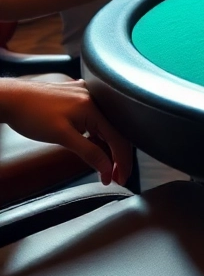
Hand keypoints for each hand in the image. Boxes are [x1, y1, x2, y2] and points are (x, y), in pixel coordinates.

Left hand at [0, 79, 134, 185]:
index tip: (119, 179)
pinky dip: (97, 134)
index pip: (118, 138)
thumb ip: (88, 152)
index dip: (121, 161)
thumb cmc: (31, 115)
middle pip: (116, 132)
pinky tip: (93, 144)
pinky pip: (96, 118)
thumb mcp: (62, 137)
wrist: (10, 98)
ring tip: (103, 164)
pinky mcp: (78, 97)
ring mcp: (87, 96)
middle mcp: (95, 98)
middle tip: (113, 176)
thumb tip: (107, 168)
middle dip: (116, 156)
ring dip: (106, 146)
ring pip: (106, 125)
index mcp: (94, 107)